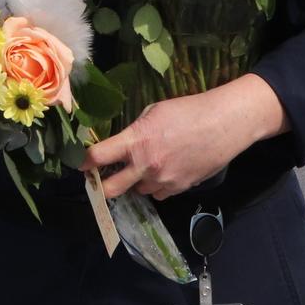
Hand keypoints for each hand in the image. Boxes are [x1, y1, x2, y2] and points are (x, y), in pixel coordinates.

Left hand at [81, 74, 287, 199]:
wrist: (224, 124)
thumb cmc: (188, 110)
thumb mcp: (154, 112)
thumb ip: (135, 131)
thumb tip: (124, 144)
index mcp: (136, 142)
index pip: (98, 158)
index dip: (84, 162)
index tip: (79, 164)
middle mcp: (146, 166)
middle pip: (111, 189)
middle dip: (101, 186)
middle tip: (100, 179)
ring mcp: (163, 180)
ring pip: (138, 191)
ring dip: (135, 182)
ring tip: (143, 167)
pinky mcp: (179, 189)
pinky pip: (159, 194)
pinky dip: (156, 186)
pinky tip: (164, 171)